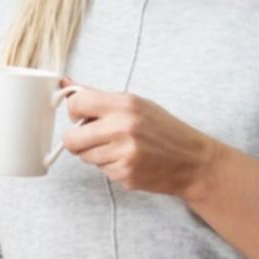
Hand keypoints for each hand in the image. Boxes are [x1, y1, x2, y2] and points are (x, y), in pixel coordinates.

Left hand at [60, 81, 222, 198]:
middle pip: (71, 139)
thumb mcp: (136, 104)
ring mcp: (123, 153)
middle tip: (94, 137)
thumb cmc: (164, 130)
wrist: (193, 161)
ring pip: (84, 156)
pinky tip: (128, 160)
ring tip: (119, 148)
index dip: (75, 111)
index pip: (76, 103)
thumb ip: (99, 97)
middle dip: (78, 139)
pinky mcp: (124, 174)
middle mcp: (122, 128)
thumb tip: (65, 84)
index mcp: (124, 104)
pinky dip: (110, 166)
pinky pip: (100, 170)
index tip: (82, 115)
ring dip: (95, 153)